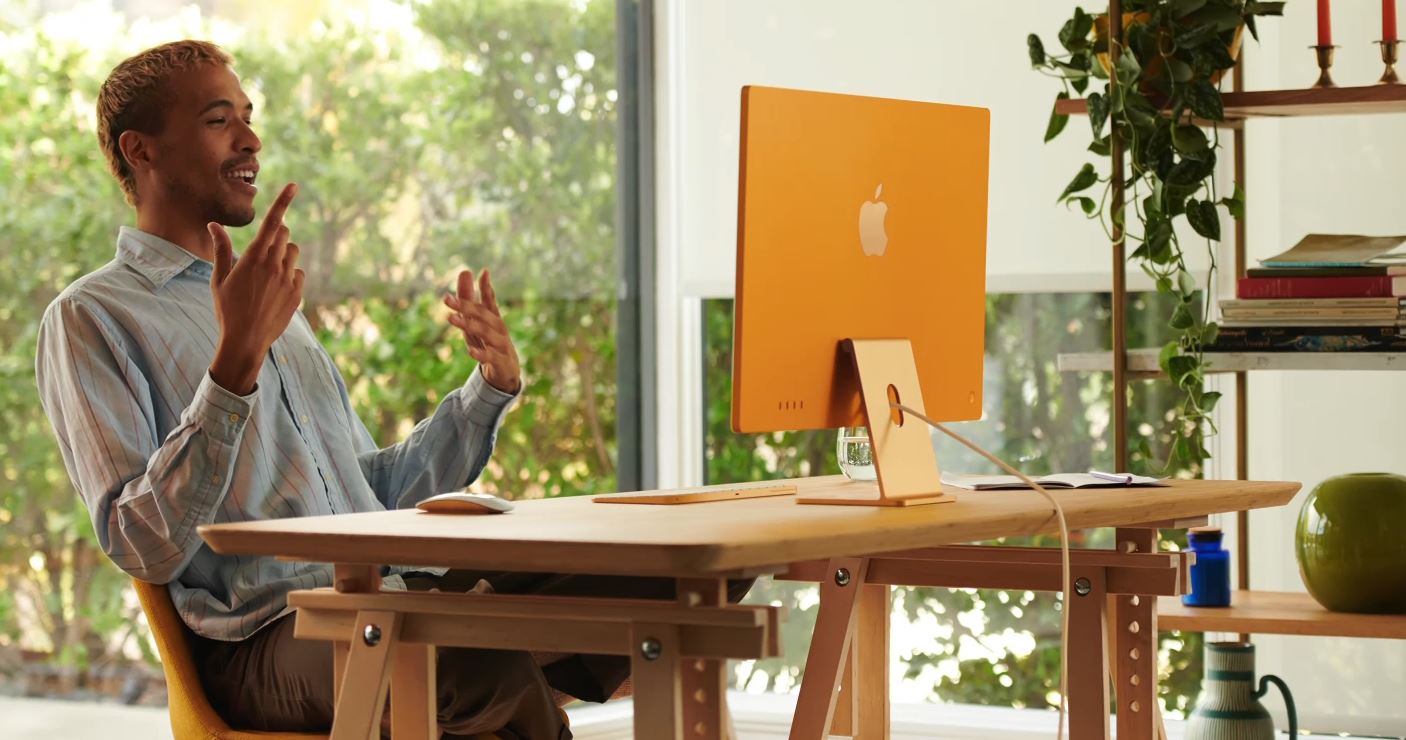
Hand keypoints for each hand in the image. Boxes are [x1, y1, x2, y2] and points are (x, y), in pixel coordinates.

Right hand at [208, 183, 304, 394]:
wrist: (246, 341)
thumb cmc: (227, 309)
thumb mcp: (219, 278)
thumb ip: (221, 249)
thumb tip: (213, 225)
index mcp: (254, 258)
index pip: (272, 222)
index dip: (283, 201)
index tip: (294, 185)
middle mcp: (275, 265)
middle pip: (284, 234)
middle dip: (275, 235)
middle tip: (261, 251)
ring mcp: (288, 280)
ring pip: (293, 252)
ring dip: (284, 254)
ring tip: (267, 272)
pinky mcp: (298, 293)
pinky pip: (298, 273)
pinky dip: (289, 275)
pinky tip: (275, 289)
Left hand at [444, 269, 520, 394]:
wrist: (507, 372)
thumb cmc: (489, 342)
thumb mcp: (476, 321)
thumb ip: (469, 298)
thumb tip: (465, 270)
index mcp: (493, 317)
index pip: (490, 300)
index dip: (486, 288)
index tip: (484, 273)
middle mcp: (499, 328)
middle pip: (483, 315)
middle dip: (465, 306)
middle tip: (446, 299)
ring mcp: (502, 345)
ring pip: (486, 333)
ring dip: (469, 325)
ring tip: (451, 319)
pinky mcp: (501, 362)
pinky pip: (491, 357)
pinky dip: (481, 354)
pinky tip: (470, 351)